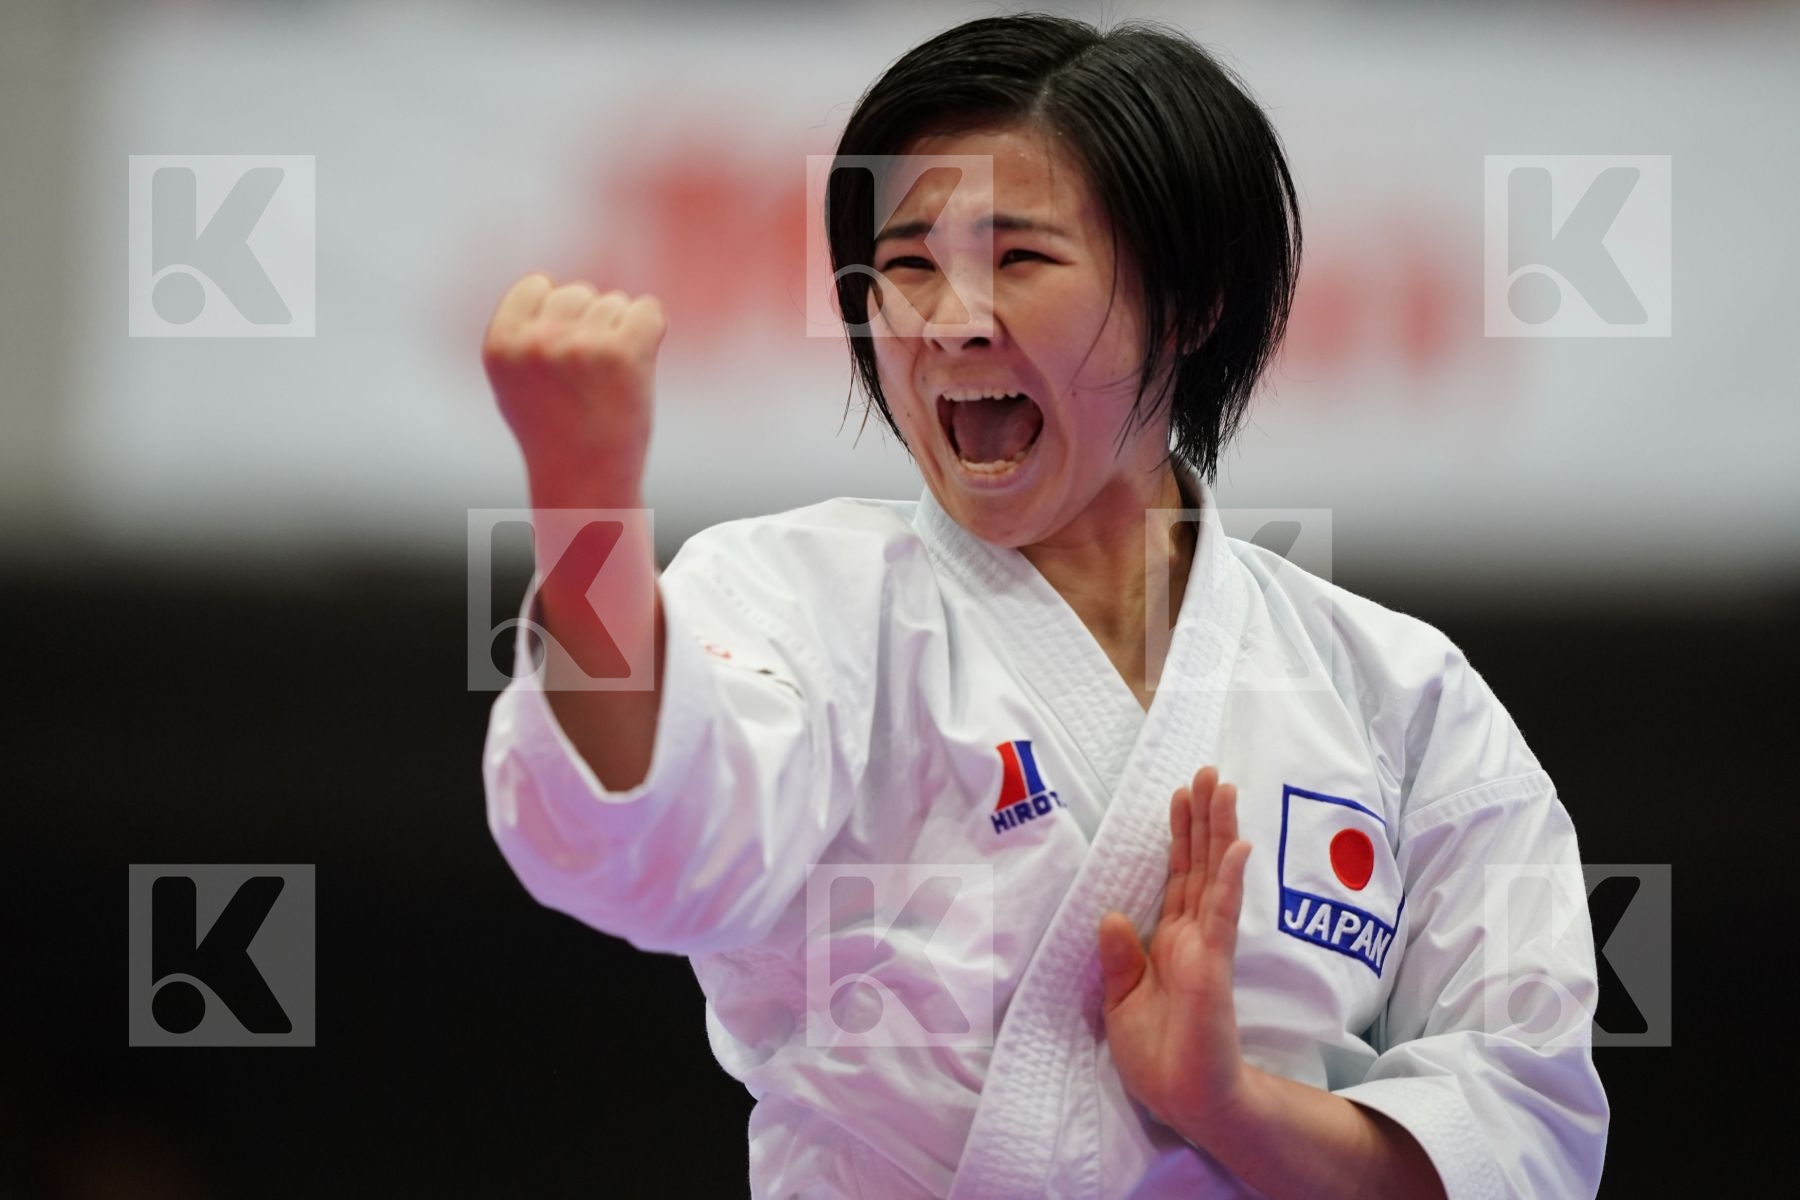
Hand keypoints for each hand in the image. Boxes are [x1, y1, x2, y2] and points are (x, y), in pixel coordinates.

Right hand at [481, 273, 667, 507]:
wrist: (589, 483)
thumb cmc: (554, 434)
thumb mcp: (515, 382)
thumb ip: (523, 333)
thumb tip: (544, 283)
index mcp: (500, 345)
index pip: (537, 286)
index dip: (557, 315)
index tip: (564, 357)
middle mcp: (536, 342)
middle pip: (578, 293)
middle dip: (590, 326)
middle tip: (589, 380)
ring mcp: (580, 346)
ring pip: (614, 303)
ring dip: (619, 335)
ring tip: (609, 384)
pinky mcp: (623, 353)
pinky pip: (648, 310)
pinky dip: (651, 332)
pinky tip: (638, 367)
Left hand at [1098, 766, 1254, 1141]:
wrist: (1186, 1102)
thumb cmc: (1158, 1058)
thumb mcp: (1121, 1003)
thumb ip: (1119, 958)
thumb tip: (1111, 914)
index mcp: (1169, 943)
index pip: (1176, 877)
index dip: (1180, 836)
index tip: (1182, 795)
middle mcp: (1191, 936)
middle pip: (1197, 864)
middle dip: (1202, 818)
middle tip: (1208, 772)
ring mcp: (1205, 947)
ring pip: (1213, 876)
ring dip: (1218, 831)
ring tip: (1224, 787)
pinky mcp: (1212, 965)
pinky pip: (1220, 914)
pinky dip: (1227, 879)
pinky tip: (1237, 846)